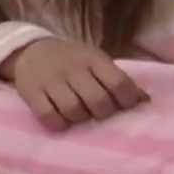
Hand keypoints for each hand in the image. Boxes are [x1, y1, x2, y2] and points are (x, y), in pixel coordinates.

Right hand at [3, 38, 148, 131]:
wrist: (29, 50)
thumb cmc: (70, 60)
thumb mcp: (95, 61)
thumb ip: (117, 79)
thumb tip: (145, 101)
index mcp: (92, 59)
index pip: (119, 83)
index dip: (127, 100)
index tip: (124, 106)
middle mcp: (73, 69)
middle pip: (98, 101)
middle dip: (102, 112)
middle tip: (98, 112)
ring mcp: (51, 80)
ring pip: (74, 111)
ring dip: (80, 118)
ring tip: (78, 114)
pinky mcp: (32, 92)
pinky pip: (49, 117)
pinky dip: (59, 123)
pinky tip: (61, 119)